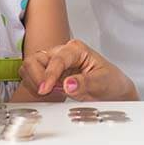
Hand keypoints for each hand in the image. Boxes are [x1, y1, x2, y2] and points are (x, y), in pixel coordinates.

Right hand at [19, 40, 138, 101]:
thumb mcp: (102, 83)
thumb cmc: (111, 82)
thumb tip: (68, 84)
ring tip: (51, 93)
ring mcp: (54, 63)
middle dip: (37, 77)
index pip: (56, 60)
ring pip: (29, 67)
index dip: (49, 75)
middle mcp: (62, 53)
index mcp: (76, 50)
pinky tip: (49, 94)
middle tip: (46, 93)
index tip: (45, 89)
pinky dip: (34, 87)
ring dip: (34, 82)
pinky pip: (32, 78)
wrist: (113, 91)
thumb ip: (85, 83)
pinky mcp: (50, 74)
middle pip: (35, 59)